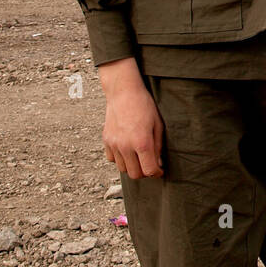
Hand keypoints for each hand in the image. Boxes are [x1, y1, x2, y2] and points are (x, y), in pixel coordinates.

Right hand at [98, 57, 164, 178]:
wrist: (123, 92)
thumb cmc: (144, 106)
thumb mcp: (158, 125)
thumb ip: (158, 147)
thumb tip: (158, 163)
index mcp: (142, 142)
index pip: (149, 171)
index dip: (157, 173)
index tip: (160, 170)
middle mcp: (126, 146)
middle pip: (135, 174)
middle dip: (144, 172)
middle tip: (149, 163)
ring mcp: (114, 144)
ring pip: (123, 169)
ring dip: (132, 166)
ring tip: (138, 155)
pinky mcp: (106, 140)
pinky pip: (112, 159)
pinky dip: (120, 159)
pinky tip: (127, 149)